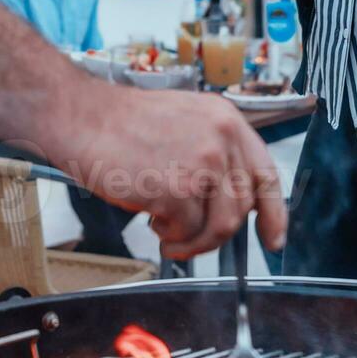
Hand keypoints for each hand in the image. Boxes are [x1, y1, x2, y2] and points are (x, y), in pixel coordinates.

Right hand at [62, 86, 287, 259]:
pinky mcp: (177, 188)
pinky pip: (187, 230)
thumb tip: (226, 198)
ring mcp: (201, 163)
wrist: (82, 116)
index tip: (273, 238)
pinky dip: (169, 235)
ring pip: (220, 226)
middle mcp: (221, 139)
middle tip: (190, 237)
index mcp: (226, 120)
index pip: (266, 174)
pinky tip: (150, 218)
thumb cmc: (121, 123)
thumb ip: (212, 153)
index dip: (274, 213)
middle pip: (242, 208)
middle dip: (217, 234)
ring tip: (167, 232)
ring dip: (194, 241)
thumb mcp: (183, 123)